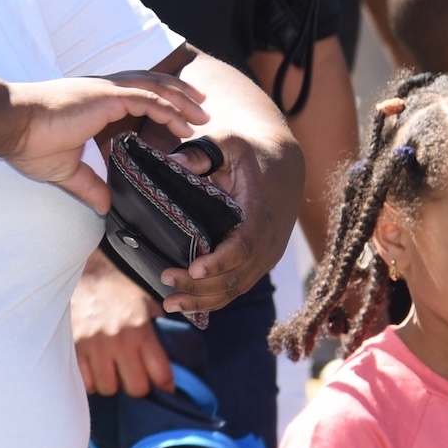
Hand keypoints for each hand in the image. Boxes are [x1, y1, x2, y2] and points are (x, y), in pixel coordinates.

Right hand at [0, 69, 207, 210]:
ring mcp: (104, 92)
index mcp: (92, 103)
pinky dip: (169, 109)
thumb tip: (104, 208)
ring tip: (203, 110)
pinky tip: (185, 123)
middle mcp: (101, 92)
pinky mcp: (105, 97)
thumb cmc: (28, 142)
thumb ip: (88, 185)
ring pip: (154, 88)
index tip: (179, 116)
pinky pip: (148, 100)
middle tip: (202, 104)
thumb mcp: (66, 169)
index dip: (158, 101)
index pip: (133, 95)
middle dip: (177, 92)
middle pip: (149, 84)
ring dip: (182, 98)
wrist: (10, 123)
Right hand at [72, 256, 173, 396]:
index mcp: (141, 330)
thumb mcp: (148, 302)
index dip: (165, 385)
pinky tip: (94, 369)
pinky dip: (90, 379)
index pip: (161, 375)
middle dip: (137, 386)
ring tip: (112, 372)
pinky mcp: (73, 345)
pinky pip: (84, 380)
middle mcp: (119, 341)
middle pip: (135, 388)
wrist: (84, 269)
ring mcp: (94, 345)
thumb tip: (176, 351)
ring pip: (108, 387)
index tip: (164, 386)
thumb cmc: (119, 286)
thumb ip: (161, 328)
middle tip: (134, 377)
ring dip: (112, 383)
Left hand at [158, 131, 283, 322]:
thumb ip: (200, 153)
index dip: (219, 261)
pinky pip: (238, 285)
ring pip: (237, 287)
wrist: (283, 163)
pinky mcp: (259, 260)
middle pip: (237, 275)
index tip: (193, 269)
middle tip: (164, 281)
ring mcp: (266, 254)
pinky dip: (215, 298)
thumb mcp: (226, 142)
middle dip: (201, 286)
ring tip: (169, 304)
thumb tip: (171, 164)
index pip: (243, 246)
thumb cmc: (248, 151)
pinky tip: (189, 305)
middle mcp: (268, 240)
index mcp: (260, 213)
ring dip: (205, 300)